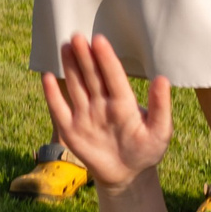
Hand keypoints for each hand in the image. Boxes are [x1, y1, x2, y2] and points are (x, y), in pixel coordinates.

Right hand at [40, 33, 171, 188]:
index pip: (113, 76)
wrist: (127, 174)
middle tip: (78, 36)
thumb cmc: (147, 150)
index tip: (100, 40)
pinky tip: (47, 76)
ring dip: (70, 67)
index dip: (106, 59)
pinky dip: (52, 94)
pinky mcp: (70, 130)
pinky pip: (58, 109)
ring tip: (65, 46)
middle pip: (91, 76)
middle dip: (85, 57)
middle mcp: (102, 104)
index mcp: (123, 102)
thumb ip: (160, 106)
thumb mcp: (160, 130)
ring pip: (75, 87)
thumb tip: (163, 79)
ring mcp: (85, 115)